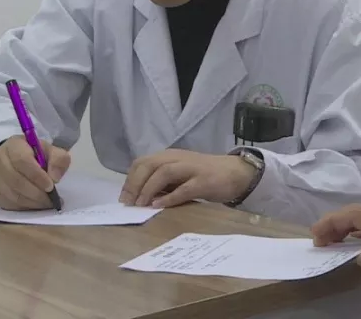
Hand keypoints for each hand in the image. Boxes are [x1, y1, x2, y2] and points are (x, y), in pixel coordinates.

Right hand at [0, 135, 70, 210]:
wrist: (21, 161)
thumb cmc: (38, 155)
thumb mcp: (52, 151)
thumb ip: (59, 160)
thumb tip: (54, 178)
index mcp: (13, 145)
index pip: (22, 160)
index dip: (37, 176)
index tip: (51, 186)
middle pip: (15, 180)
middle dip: (36, 193)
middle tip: (50, 199)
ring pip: (11, 194)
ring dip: (31, 202)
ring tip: (45, 203)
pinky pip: (7, 204)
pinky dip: (23, 207)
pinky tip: (34, 205)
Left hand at [120, 149, 257, 207]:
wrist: (237, 172)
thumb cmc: (204, 175)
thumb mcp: (180, 174)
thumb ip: (162, 181)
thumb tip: (139, 197)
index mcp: (169, 156)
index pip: (142, 162)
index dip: (130, 179)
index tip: (123, 198)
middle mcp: (178, 158)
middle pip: (149, 165)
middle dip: (135, 184)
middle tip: (128, 203)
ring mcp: (192, 168)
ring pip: (164, 172)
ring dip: (149, 188)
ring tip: (140, 205)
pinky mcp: (205, 181)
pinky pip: (184, 188)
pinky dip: (170, 197)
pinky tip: (159, 206)